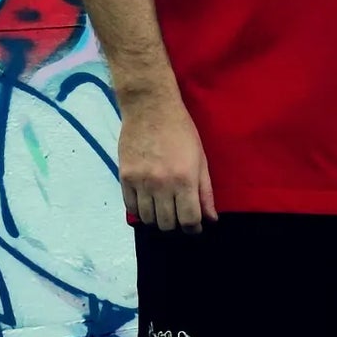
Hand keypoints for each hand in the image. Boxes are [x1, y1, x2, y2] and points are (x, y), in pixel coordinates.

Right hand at [119, 90, 217, 231]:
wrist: (150, 107)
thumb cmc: (181, 131)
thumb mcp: (200, 160)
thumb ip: (205, 192)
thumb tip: (211, 219)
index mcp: (185, 179)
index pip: (189, 220)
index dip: (193, 228)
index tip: (194, 226)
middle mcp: (162, 184)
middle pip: (167, 224)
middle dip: (175, 224)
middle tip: (178, 215)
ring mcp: (141, 181)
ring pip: (148, 219)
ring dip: (157, 219)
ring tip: (163, 209)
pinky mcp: (125, 177)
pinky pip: (130, 207)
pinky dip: (140, 210)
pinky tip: (148, 202)